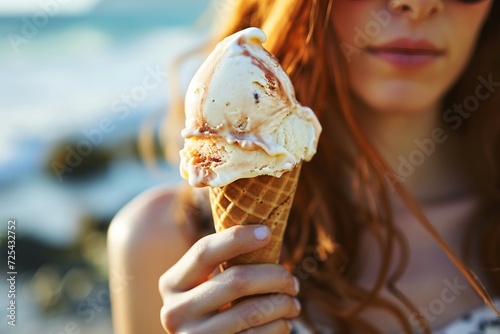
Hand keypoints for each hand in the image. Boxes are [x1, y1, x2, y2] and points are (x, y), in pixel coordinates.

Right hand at [159, 225, 300, 333]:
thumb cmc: (214, 308)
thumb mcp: (207, 284)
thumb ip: (222, 261)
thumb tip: (264, 229)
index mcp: (172, 283)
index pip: (204, 251)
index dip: (237, 238)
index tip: (267, 233)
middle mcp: (174, 311)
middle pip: (235, 280)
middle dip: (275, 276)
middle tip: (293, 281)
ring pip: (251, 310)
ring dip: (283, 303)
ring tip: (293, 303)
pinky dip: (279, 326)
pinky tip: (283, 322)